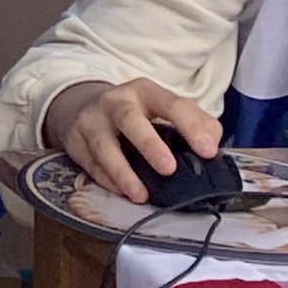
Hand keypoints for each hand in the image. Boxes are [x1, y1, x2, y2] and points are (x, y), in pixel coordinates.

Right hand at [43, 77, 221, 206]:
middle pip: (129, 119)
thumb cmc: (137, 114)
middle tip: (169, 169)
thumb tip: (213, 144)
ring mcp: (91, 120)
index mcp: (146, 92)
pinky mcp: (74, 140)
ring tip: (140, 195)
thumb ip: (196, 122)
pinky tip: (122, 192)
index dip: (191, 127)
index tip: (208, 152)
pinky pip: (90, 163)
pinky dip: (106, 180)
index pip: (172, 104)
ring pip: (104, 145)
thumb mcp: (165, 109)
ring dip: (122, 171)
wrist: (83, 106)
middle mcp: (116, 102)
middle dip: (149, 144)